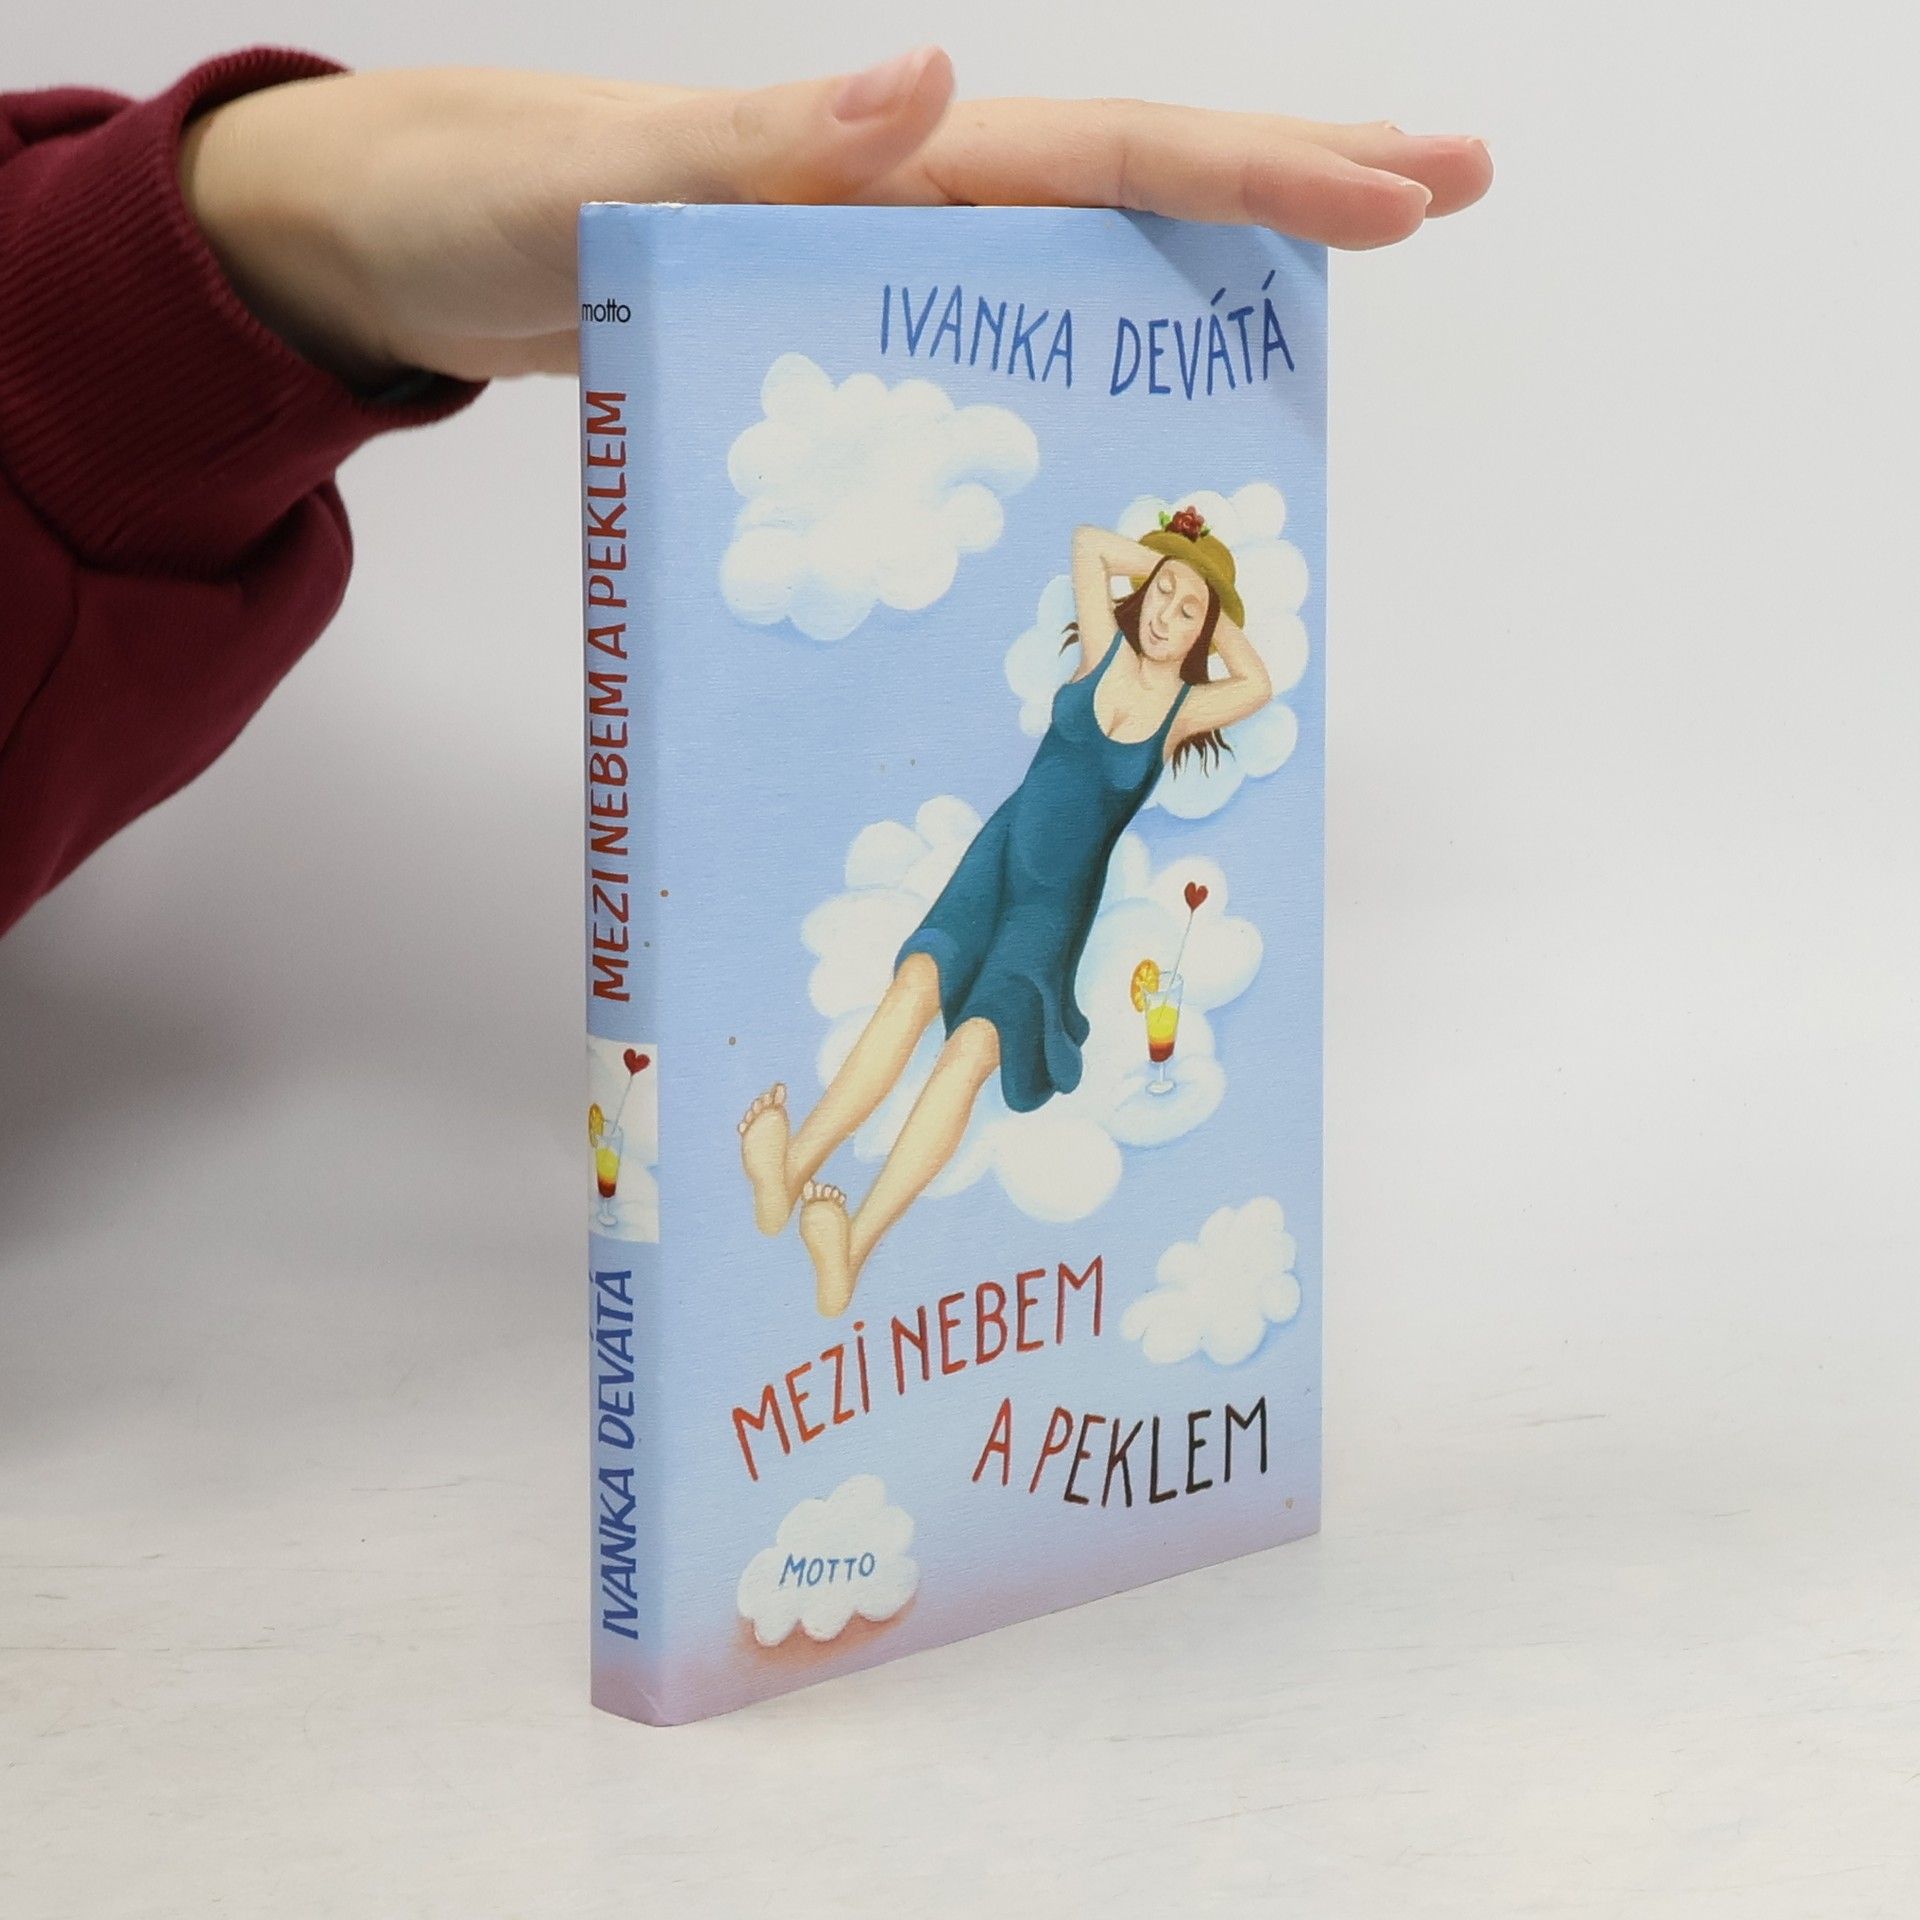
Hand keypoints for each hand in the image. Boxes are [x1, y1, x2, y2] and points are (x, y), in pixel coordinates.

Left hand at [177, 51, 1490, 386]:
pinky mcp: (841, 348)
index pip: (1108, 152)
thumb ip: (761, 144)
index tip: (1400, 195)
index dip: (1260, 172)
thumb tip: (935, 85)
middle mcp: (905, 213)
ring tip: (1331, 299)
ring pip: (1079, 271)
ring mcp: (880, 280)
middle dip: (1295, 186)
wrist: (405, 248)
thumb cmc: (486, 201)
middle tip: (1446, 191)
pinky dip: (1080, 372)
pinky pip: (992, 356)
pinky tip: (1125, 413)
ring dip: (1208, 277)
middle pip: (1135, 190)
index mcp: (883, 168)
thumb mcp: (608, 175)